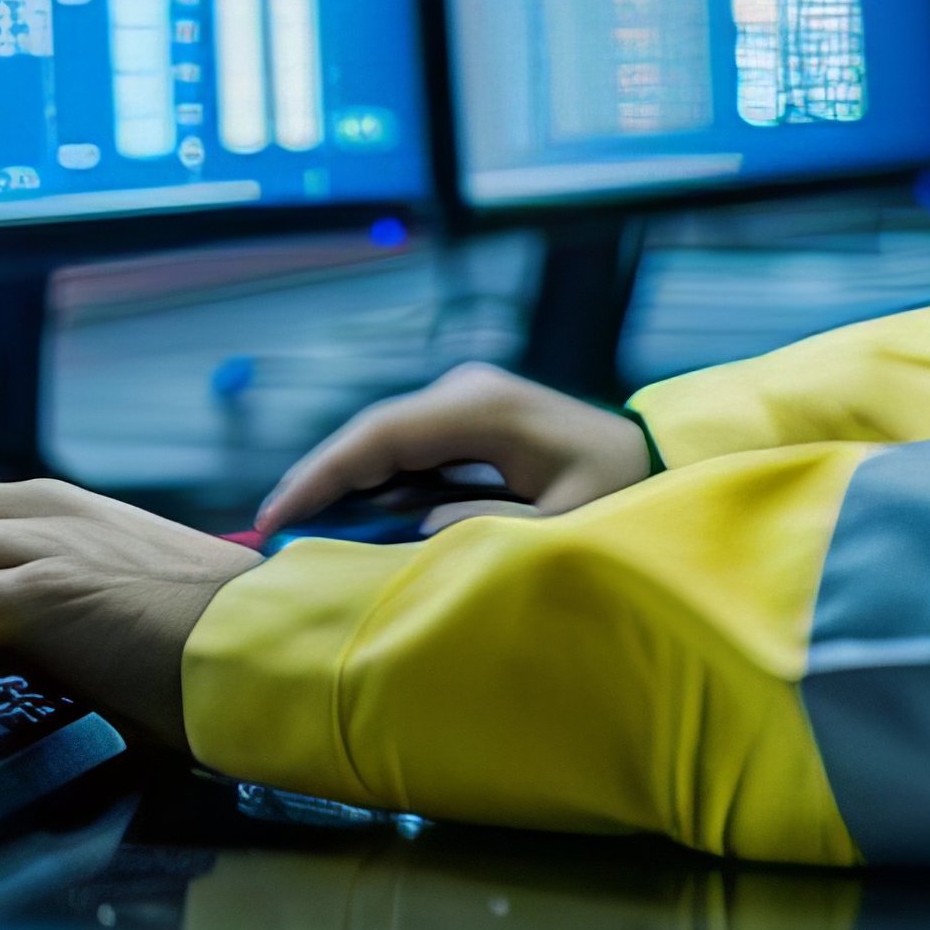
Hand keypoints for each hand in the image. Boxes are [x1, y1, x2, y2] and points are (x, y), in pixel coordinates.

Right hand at [255, 361, 656, 537]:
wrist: (661, 461)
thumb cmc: (623, 493)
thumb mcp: (563, 527)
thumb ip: (487, 529)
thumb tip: (418, 526)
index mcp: (482, 407)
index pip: (379, 436)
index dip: (321, 477)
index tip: (274, 520)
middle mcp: (465, 392)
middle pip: (370, 436)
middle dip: (318, 483)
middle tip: (268, 536)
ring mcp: (467, 403)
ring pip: (383, 444)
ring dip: (343, 487)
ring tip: (295, 535)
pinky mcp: (471, 422)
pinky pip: (408, 453)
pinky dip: (375, 486)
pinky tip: (349, 522)